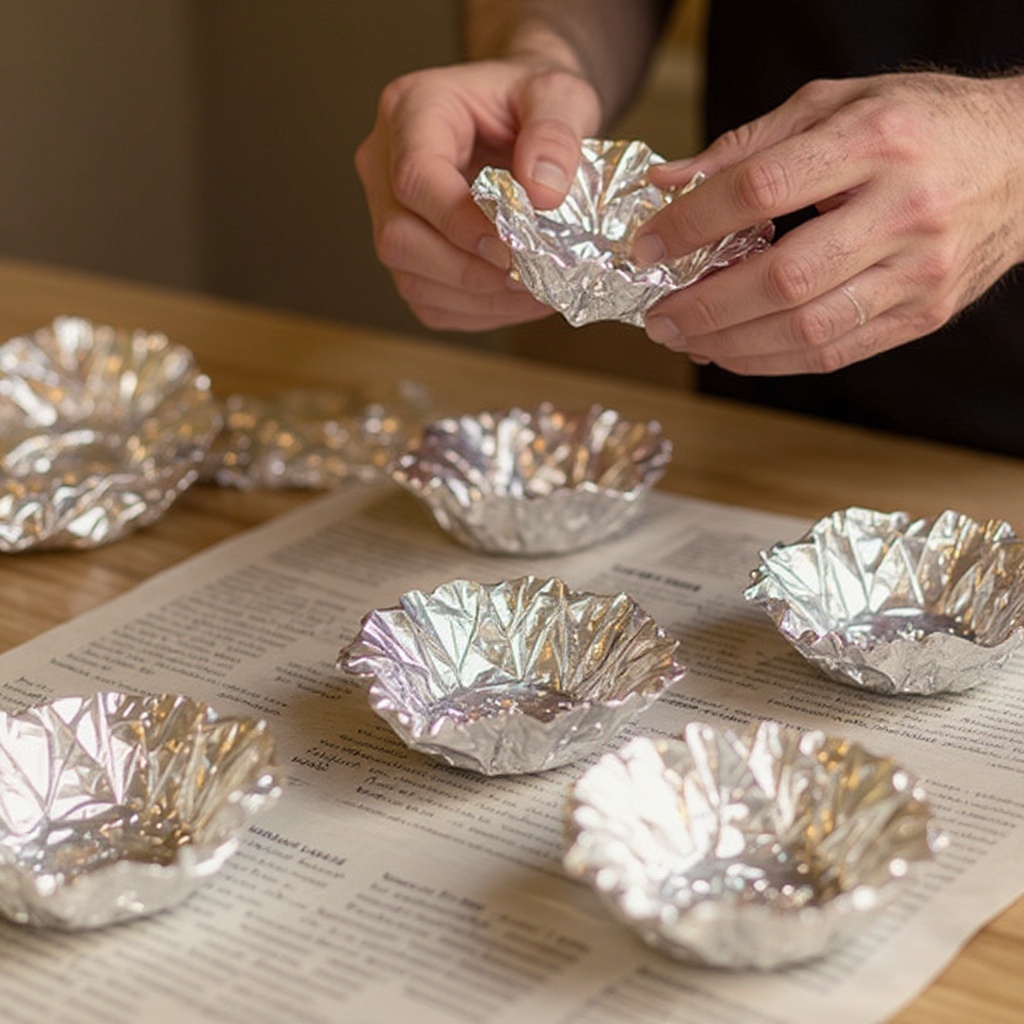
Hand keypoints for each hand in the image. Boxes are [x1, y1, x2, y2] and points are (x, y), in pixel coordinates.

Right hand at [355, 59, 599, 330]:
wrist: (523, 117)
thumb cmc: (531, 101)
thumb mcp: (559, 95)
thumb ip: (556, 133)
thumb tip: (542, 194)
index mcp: (410, 111)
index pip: (414, 178)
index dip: (460, 221)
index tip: (513, 246)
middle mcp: (383, 165)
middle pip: (399, 238)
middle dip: (468, 269)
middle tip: (530, 275)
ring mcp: (388, 215)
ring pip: (411, 279)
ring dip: (478, 298)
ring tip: (538, 290)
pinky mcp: (408, 256)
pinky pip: (430, 303)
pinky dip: (478, 312)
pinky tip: (521, 299)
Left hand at [632, 72, 1023, 373]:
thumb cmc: (921, 125)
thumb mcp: (835, 104)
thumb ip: (746, 145)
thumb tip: (666, 184)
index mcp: (876, 140)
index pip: (762, 189)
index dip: (693, 224)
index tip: (647, 246)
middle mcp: (903, 209)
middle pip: (783, 278)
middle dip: (705, 306)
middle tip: (658, 316)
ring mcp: (919, 270)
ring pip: (807, 328)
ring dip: (731, 343)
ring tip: (686, 338)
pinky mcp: (923, 313)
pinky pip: (835, 352)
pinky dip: (772, 360)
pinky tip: (733, 352)